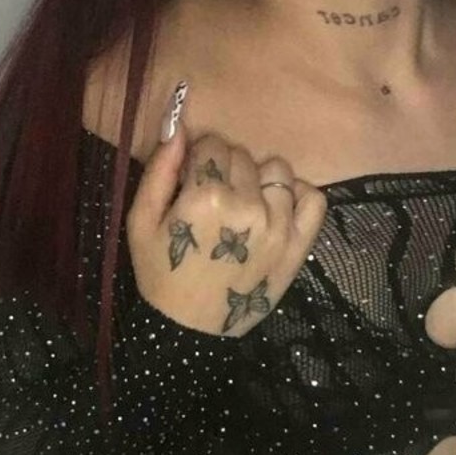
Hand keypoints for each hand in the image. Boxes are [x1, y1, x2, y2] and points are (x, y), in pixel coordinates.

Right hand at [126, 107, 327, 336]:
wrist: (189, 331)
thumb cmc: (160, 274)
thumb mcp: (141, 221)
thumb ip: (159, 169)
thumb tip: (177, 124)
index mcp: (206, 198)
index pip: (212, 144)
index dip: (198, 159)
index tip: (192, 180)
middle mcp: (249, 207)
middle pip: (243, 156)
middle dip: (225, 169)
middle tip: (213, 199)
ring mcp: (279, 226)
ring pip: (278, 171)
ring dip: (259, 181)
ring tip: (243, 206)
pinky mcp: (299, 245)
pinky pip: (314, 198)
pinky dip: (297, 196)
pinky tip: (275, 209)